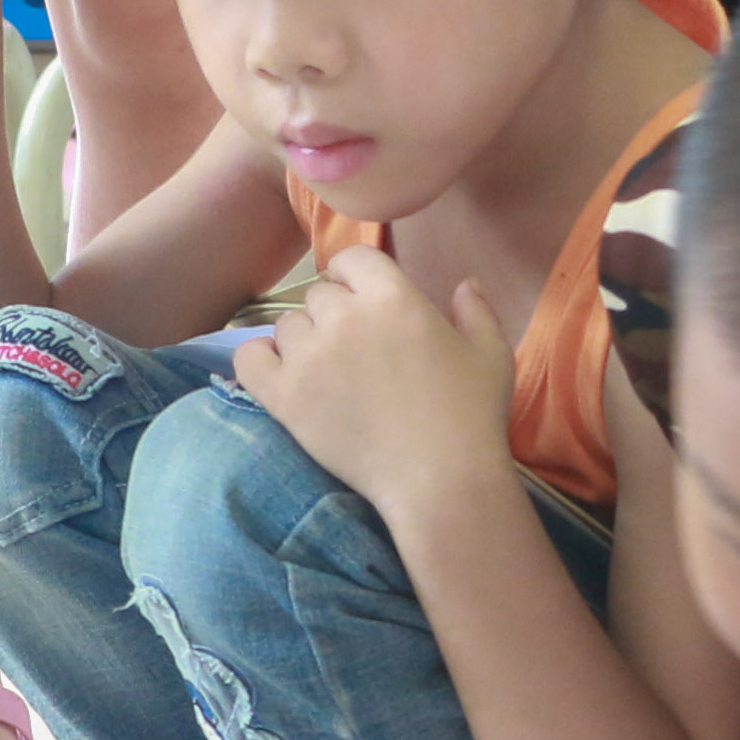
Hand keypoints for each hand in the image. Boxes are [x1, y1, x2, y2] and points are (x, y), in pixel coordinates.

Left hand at [232, 245, 512, 517]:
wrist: (438, 479)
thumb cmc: (471, 415)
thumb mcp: (491, 353)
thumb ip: (477, 310)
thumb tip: (465, 283)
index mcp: (392, 296)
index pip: (352, 259)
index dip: (354, 276)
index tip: (362, 299)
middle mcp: (343, 317)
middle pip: (319, 295)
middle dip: (334, 313)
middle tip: (353, 348)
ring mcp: (308, 356)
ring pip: (287, 326)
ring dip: (304, 340)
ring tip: (326, 370)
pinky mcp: (284, 396)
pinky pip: (249, 359)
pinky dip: (259, 359)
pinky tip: (279, 373)